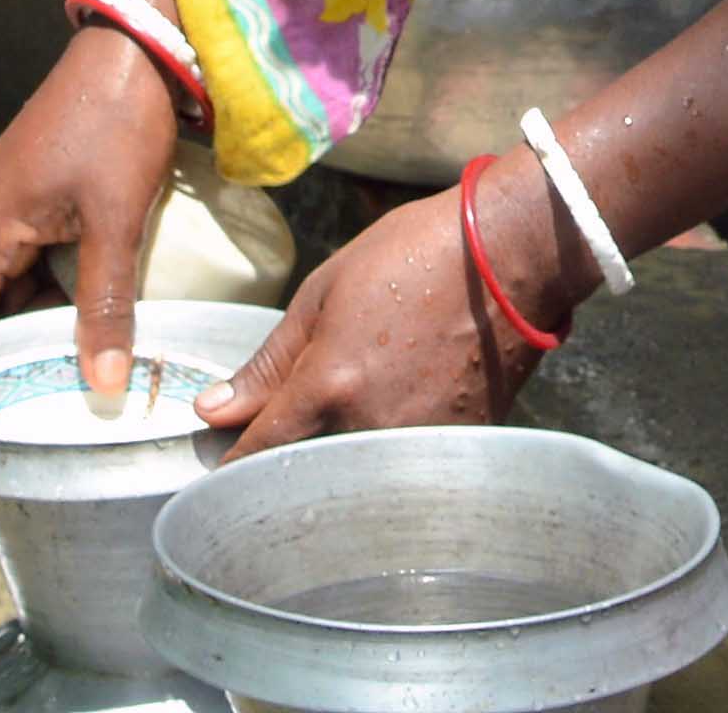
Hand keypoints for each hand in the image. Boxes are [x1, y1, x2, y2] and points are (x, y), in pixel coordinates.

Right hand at [0, 24, 202, 392]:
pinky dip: (57, 271)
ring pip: (14, 272)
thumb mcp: (116, 220)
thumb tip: (104, 382)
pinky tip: (98, 290)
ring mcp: (10, 192)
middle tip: (63, 382)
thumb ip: (107, 301)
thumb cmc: (117, 125)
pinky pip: (33, 242)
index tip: (11, 396)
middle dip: (20, 338)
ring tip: (86, 345)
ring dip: (45, 304)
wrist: (136, 46)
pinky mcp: (36, 179)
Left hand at [201, 163, 572, 443]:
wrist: (514, 251)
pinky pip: (404, 466)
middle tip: (282, 445)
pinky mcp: (459, 444)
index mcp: (329, 386)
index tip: (220, 469)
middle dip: (286, 466)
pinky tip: (394, 418)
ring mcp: (419, 442)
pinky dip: (388, 454)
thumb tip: (213, 411)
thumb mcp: (325, 291)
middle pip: (306, 476)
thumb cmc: (415, 253)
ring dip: (338, 466)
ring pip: (356, 477)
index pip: (259, 453)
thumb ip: (269, 361)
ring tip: (343, 430)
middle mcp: (370, 427)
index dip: (234, 464)